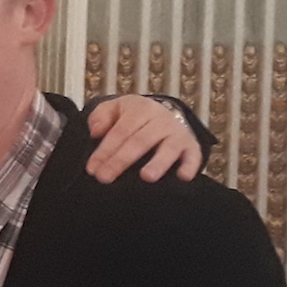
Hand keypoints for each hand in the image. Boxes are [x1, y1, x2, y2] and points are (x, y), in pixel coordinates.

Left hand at [85, 96, 202, 183]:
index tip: (92, 169)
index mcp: (140, 109)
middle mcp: (161, 120)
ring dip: (158, 163)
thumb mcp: (113, 110)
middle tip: (105, 178)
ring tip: (147, 177)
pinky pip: (193, 156)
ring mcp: (178, 134)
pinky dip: (190, 166)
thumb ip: (100, 117)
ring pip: (168, 148)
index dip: (105, 150)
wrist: (162, 115)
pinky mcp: (191, 147)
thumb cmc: (132, 118)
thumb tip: (95, 131)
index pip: (120, 131)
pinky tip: (183, 178)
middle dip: (121, 160)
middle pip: (140, 141)